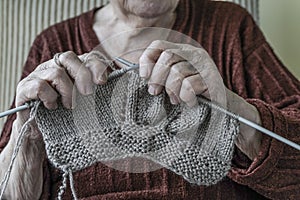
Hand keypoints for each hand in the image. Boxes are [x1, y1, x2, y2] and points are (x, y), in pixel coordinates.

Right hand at [15, 51, 109, 125]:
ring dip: (67, 91)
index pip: (85, 57)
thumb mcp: (85, 103)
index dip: (95, 66)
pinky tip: (52, 107)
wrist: (42, 135)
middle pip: (68, 57)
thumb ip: (94, 90)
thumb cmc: (66, 117)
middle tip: (87, 93)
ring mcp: (38, 76)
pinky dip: (50, 97)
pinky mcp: (25, 88)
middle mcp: (53, 67)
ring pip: (56, 73)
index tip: (103, 82)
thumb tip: (109, 82)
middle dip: (82, 75)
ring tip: (69, 106)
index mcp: (70, 68)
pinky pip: (40, 86)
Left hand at [139, 40, 261, 159]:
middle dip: (157, 77)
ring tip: (175, 99)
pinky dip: (185, 97)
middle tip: (154, 92)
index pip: (159, 45)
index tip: (144, 76)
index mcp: (183, 52)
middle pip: (167, 56)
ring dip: (172, 90)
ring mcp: (204, 65)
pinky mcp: (211, 79)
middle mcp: (194, 54)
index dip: (147, 59)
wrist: (223, 107)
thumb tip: (143, 75)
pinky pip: (188, 86)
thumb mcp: (175, 81)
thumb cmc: (193, 95)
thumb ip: (162, 74)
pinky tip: (189, 102)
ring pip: (177, 72)